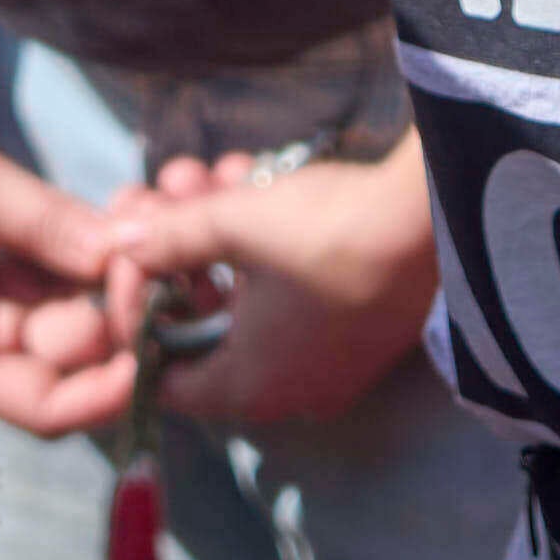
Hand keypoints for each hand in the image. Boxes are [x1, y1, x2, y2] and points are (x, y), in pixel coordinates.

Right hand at [0, 140, 155, 442]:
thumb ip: (39, 222)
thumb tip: (125, 249)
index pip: (46, 406)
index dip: (104, 387)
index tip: (149, 342)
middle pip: (81, 349)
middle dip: (128, 306)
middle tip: (166, 245)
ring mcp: (3, 291)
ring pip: (90, 300)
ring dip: (127, 263)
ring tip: (153, 206)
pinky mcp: (18, 251)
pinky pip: (79, 257)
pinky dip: (108, 235)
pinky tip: (134, 200)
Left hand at [109, 140, 446, 428]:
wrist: (439, 215)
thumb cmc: (327, 233)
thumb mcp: (233, 225)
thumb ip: (166, 239)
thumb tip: (119, 243)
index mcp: (248, 387)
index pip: (161, 373)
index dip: (133, 312)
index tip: (126, 256)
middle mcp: (287, 388)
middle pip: (202, 322)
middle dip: (174, 253)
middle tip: (158, 197)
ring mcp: (328, 360)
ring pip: (244, 297)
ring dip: (215, 235)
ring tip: (201, 171)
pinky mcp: (359, 324)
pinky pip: (287, 291)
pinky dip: (262, 243)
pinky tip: (249, 176)